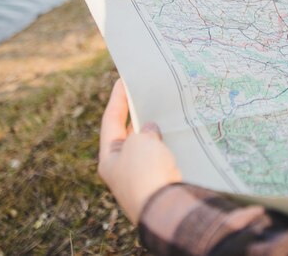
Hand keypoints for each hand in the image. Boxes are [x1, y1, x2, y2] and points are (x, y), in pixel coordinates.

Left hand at [98, 79, 181, 223]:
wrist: (164, 207)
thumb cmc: (145, 172)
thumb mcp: (139, 143)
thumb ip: (143, 131)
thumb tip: (151, 131)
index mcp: (109, 157)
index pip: (111, 121)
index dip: (117, 99)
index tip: (123, 79)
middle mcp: (123, 167)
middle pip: (129, 134)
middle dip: (138, 115)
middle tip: (147, 93)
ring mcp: (143, 176)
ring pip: (149, 145)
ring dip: (156, 130)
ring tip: (166, 109)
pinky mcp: (161, 181)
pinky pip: (163, 156)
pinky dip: (168, 143)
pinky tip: (178, 133)